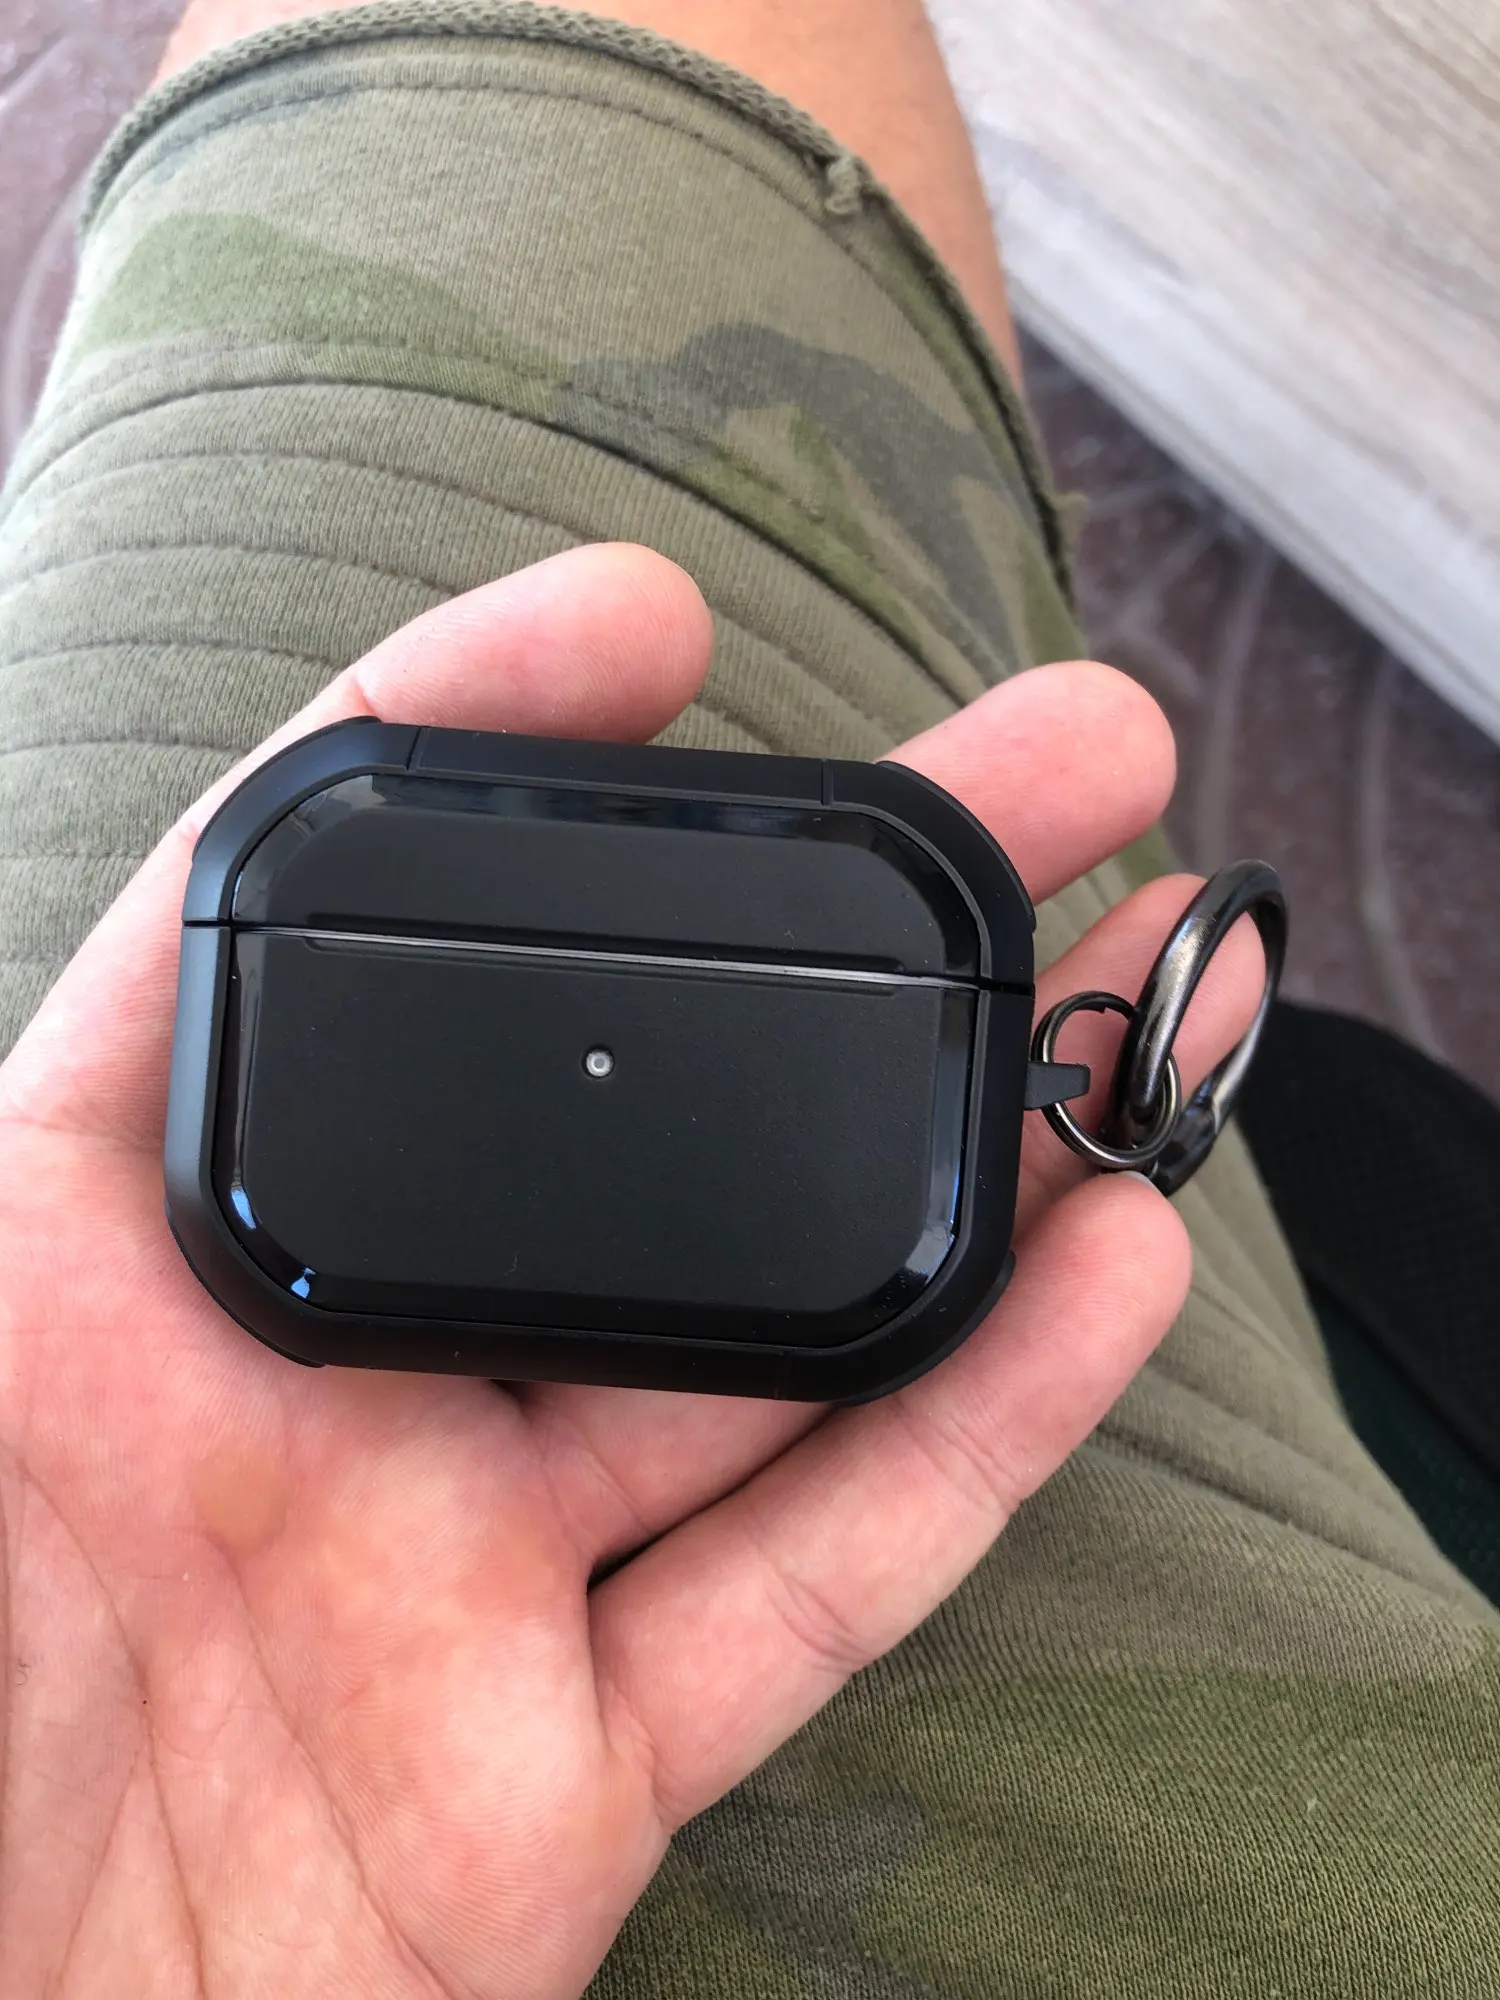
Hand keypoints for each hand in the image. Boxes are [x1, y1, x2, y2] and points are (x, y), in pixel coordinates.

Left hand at [0, 544, 1256, 1996]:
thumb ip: (7, 1160)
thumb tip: (171, 873)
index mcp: (116, 1262)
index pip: (310, 930)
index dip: (471, 739)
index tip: (652, 627)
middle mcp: (319, 1387)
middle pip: (620, 1105)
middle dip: (842, 926)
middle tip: (1038, 760)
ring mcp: (461, 1570)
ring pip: (761, 1328)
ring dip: (966, 1159)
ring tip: (1138, 989)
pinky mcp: (570, 1769)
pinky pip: (800, 1581)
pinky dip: (962, 1436)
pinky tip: (1099, 1273)